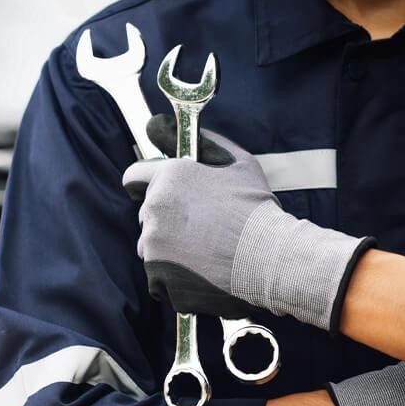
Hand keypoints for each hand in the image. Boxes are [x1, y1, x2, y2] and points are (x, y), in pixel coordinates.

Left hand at [123, 116, 374, 331]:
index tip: (159, 194)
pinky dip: (175, 280)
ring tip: (205, 255)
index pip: (133, 177)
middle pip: (147, 217)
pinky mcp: (160, 279)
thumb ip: (203, 143)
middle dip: (166, 221)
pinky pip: (159, 279)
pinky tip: (202, 275)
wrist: (270, 258)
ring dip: (169, 251)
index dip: (146, 184)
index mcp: (168, 178)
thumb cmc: (256, 210)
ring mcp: (153, 248)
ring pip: (151, 249)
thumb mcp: (237, 162)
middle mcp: (153, 212)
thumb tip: (165, 125)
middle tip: (201, 230)